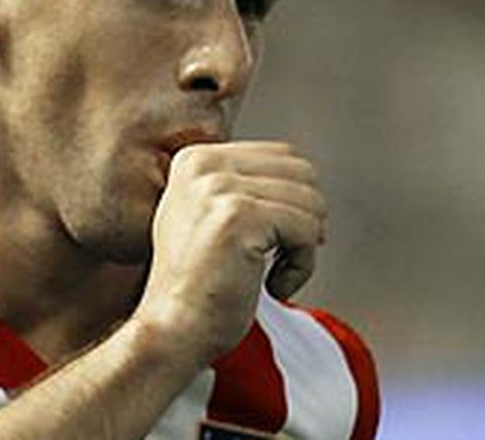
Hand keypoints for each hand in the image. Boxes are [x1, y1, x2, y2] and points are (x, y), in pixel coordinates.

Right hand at [133, 141, 325, 364]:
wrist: (173, 329)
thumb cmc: (198, 285)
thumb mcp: (208, 216)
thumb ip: (243, 186)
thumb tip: (303, 174)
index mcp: (195, 157)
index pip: (284, 156)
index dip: (295, 201)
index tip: (275, 241)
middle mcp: (203, 164)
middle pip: (303, 173)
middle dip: (305, 219)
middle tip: (281, 257)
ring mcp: (219, 187)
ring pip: (311, 201)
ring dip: (304, 246)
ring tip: (273, 274)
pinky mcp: (239, 216)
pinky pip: (307, 229)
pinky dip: (302, 265)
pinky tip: (274, 285)